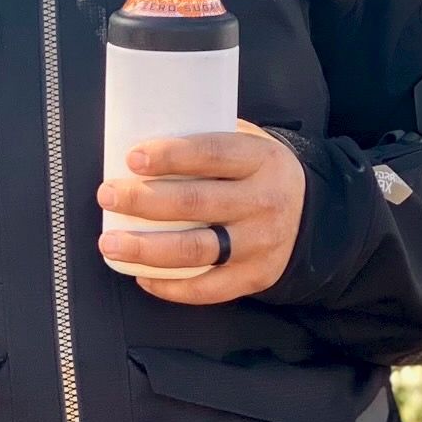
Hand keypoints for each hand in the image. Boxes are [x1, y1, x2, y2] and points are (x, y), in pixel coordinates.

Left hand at [98, 126, 305, 303]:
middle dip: (143, 201)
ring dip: (146, 249)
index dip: (170, 156)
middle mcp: (264, 201)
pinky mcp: (255, 276)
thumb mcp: (248, 144)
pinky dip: (170, 286)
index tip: (132, 158)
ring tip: (111, 243)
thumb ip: (206, 138)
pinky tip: (142, 276)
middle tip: (107, 194)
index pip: (212, 154)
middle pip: (195, 203)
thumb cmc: (258, 174)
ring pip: (196, 250)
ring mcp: (261, 243)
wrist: (313, 215)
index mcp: (260, 159)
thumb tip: (140, 133)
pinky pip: (208, 288)